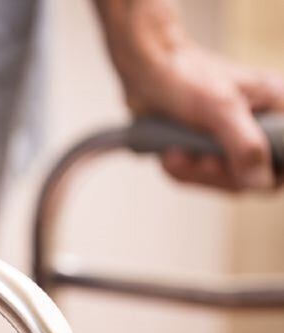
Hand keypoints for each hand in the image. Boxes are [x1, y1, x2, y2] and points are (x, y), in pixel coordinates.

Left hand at [101, 0, 283, 189]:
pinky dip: (183, 170)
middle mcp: (262, 126)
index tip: (229, 163)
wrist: (145, 68)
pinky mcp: (210, 147)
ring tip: (175, 153)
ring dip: (196, 172)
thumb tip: (258, 180)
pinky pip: (203, 176)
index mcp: (279, 108)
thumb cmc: (183, 76)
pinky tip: (170, 154)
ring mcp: (234, 138)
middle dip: (219, 174)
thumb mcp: (219, 108)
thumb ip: (244, 144)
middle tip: (198, 159)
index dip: (264, 170)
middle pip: (256, 176)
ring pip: (226, 179)